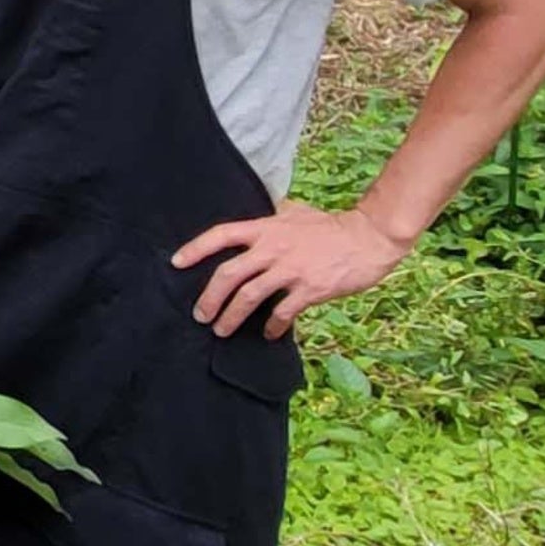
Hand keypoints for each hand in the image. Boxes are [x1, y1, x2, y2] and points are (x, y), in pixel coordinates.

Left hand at [173, 200, 407, 338]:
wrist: (369, 236)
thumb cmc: (332, 225)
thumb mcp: (297, 212)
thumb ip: (275, 215)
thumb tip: (266, 211)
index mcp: (266, 228)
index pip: (221, 235)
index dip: (195, 248)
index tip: (176, 263)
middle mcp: (272, 248)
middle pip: (228, 274)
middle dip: (209, 298)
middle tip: (200, 315)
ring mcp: (290, 269)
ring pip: (249, 296)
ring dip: (231, 317)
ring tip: (221, 330)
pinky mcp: (309, 289)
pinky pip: (282, 313)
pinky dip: (272, 326)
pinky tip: (268, 334)